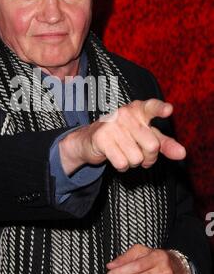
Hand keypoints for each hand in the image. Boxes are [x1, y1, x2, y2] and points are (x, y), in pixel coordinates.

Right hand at [59, 98, 185, 174]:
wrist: (91, 139)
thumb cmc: (123, 136)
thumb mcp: (146, 137)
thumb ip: (165, 144)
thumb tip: (182, 153)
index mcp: (139, 110)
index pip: (152, 107)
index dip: (160, 109)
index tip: (168, 110)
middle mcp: (126, 114)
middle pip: (152, 146)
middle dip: (149, 158)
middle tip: (139, 154)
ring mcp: (112, 125)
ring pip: (136, 158)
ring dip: (132, 162)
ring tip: (124, 152)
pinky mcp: (101, 138)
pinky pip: (122, 162)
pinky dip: (121, 166)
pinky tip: (115, 156)